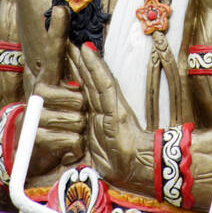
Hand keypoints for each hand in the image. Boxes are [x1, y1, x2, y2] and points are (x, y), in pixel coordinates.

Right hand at [28, 6, 85, 176]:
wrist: (34, 158)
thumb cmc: (56, 125)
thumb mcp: (65, 102)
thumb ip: (74, 78)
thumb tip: (83, 46)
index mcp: (49, 80)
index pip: (54, 53)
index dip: (57, 32)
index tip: (62, 9)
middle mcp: (39, 92)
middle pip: (79, 98)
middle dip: (84, 113)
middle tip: (74, 119)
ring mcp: (35, 114)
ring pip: (76, 120)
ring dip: (79, 132)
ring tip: (67, 134)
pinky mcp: (35, 137)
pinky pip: (71, 140)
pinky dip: (73, 147)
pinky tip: (63, 147)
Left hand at [68, 42, 143, 188]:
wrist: (140, 168)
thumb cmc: (123, 166)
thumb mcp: (99, 157)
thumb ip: (89, 148)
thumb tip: (73, 152)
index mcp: (100, 121)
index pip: (87, 94)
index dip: (79, 78)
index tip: (71, 61)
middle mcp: (104, 110)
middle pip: (89, 83)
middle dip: (79, 64)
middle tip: (70, 44)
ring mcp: (110, 107)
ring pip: (94, 79)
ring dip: (85, 61)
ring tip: (77, 44)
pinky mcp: (115, 108)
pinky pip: (103, 84)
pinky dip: (96, 68)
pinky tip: (89, 54)